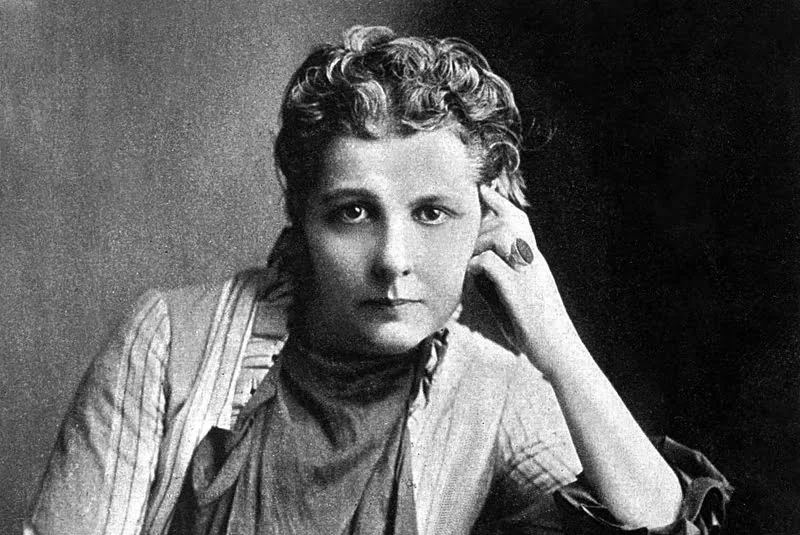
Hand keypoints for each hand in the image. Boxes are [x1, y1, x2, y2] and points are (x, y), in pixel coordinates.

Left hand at [468, 184, 583, 376]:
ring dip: (479, 244)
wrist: (559, 354)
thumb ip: (498, 281)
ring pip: (501, 235)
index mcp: (535, 261)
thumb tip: (475, 269)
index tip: (484, 190)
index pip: (520, 221)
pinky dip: (475, 266)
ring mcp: (528, 275)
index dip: (501, 203)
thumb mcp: (516, 300)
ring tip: (470, 264)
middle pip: (509, 221)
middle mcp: (534, 262)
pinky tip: (471, 278)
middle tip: (467, 243)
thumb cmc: (536, 332)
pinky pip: (490, 264)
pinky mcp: (518, 292)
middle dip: (482, 225)